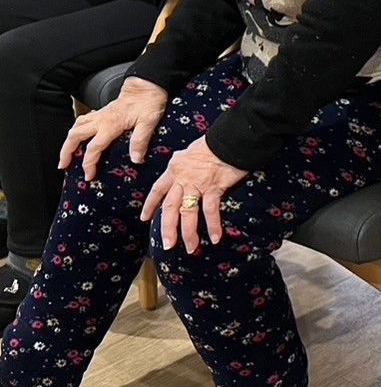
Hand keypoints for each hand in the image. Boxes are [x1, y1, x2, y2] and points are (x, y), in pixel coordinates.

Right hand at [59, 76, 168, 177]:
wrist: (147, 84)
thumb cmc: (149, 101)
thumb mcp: (149, 122)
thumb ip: (140, 140)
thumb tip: (135, 159)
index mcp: (110, 125)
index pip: (93, 148)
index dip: (88, 164)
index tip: (88, 176)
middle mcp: (101, 120)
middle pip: (74, 136)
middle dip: (66, 152)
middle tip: (63, 165)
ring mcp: (100, 115)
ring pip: (75, 127)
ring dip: (68, 141)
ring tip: (66, 153)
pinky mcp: (103, 111)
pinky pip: (83, 120)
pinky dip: (76, 130)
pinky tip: (78, 135)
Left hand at [142, 137, 249, 252]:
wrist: (229, 138)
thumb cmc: (214, 142)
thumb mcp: (191, 150)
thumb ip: (184, 161)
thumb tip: (182, 163)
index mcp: (175, 169)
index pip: (158, 190)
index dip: (151, 205)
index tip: (144, 218)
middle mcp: (182, 178)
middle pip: (170, 207)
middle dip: (167, 227)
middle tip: (167, 245)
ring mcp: (197, 184)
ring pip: (188, 212)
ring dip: (188, 232)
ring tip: (190, 248)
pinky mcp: (214, 187)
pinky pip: (210, 210)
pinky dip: (213, 225)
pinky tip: (215, 238)